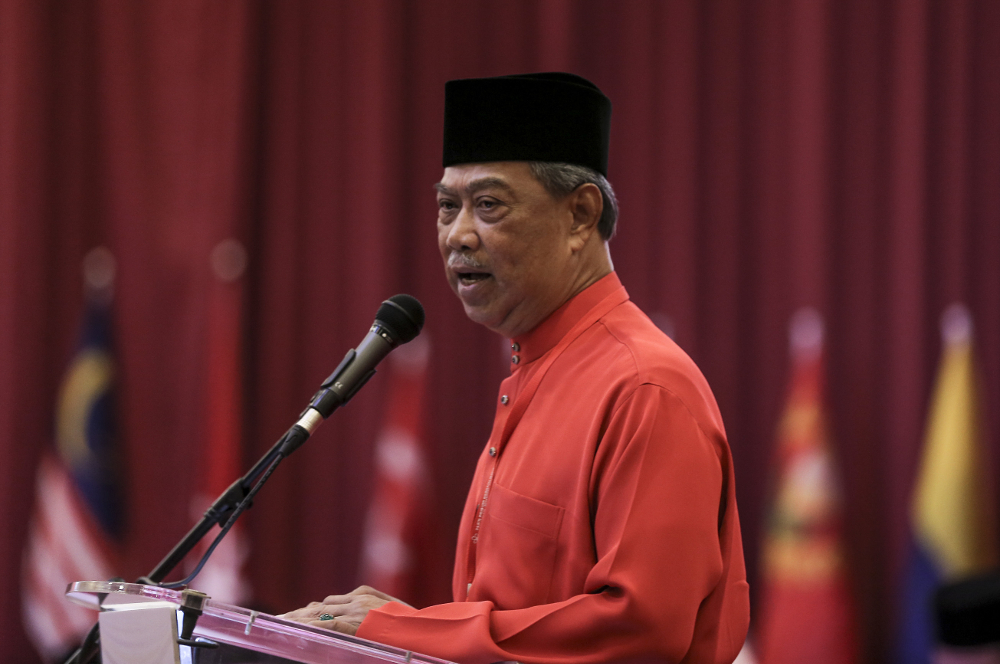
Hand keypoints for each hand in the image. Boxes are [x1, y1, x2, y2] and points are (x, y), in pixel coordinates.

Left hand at [277, 585, 411, 635]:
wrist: (426, 628)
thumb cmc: (413, 624)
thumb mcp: (393, 612)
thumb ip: (374, 608)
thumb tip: (360, 616)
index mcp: (365, 594)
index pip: (332, 601)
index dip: (313, 610)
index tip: (298, 615)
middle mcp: (357, 599)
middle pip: (320, 606)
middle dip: (299, 614)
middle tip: (280, 619)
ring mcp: (356, 610)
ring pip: (318, 612)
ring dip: (297, 619)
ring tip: (280, 624)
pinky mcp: (355, 623)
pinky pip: (326, 625)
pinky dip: (309, 627)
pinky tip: (295, 631)